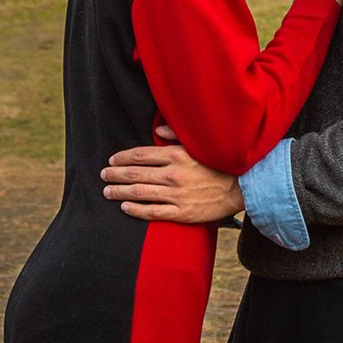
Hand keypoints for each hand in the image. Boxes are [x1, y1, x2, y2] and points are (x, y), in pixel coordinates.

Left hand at [100, 135, 242, 221]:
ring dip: (120, 192)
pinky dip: (136, 210)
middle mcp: (173, 174)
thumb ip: (177, 136)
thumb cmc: (218, 163)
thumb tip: (159, 130)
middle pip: (135, 175)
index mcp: (176, 155)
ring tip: (107, 192)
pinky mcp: (181, 212)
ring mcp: (176, 195)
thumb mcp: (199, 144)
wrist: (240, 187)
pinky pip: (152, 212)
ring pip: (139, 194)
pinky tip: (125, 207)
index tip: (112, 160)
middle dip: (115, 175)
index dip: (123, 158)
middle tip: (103, 176)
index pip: (141, 155)